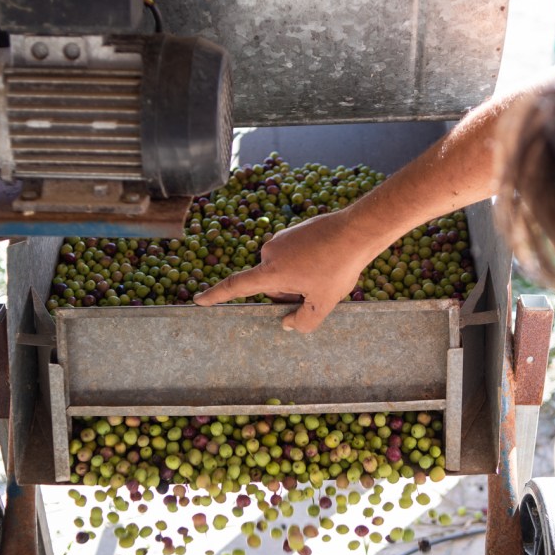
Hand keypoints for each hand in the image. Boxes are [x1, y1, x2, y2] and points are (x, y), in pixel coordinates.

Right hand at [193, 208, 367, 332]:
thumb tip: (287, 323)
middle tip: (316, 289)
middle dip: (289, 292)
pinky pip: (293, 256)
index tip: (198, 301)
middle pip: (271, 285)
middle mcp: (269, 252)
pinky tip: (327, 261)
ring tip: (325, 272)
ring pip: (283, 270)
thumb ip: (302, 322)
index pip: (236, 287)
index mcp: (271, 272)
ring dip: (299, 277)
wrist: (356, 230)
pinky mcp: (293, 231)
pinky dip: (306, 263)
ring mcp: (281, 239)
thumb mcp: (323, 304)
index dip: (216, 296)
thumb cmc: (339, 267)